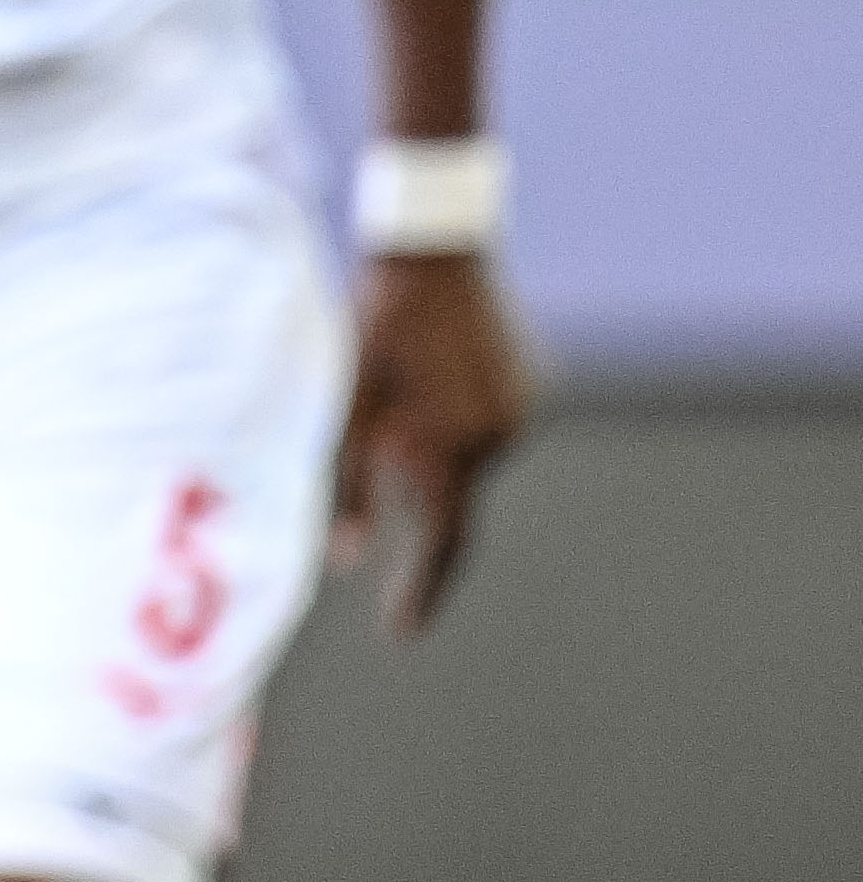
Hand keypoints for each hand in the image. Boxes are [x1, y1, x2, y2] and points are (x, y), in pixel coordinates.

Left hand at [330, 253, 526, 637]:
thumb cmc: (376, 323)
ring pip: (469, 455)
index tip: (400, 633)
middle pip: (452, 493)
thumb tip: (345, 557)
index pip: (443, 543)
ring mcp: (526, 410)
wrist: (435, 248)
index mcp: (454, 447)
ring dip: (435, 443)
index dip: (421, 592)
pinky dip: (457, 415)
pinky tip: (435, 366)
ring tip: (404, 375)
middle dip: (416, 492)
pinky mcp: (535, 383)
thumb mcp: (349, 401)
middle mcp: (502, 438)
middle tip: (384, 444)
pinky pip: (488, 419)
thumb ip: (347, 482)